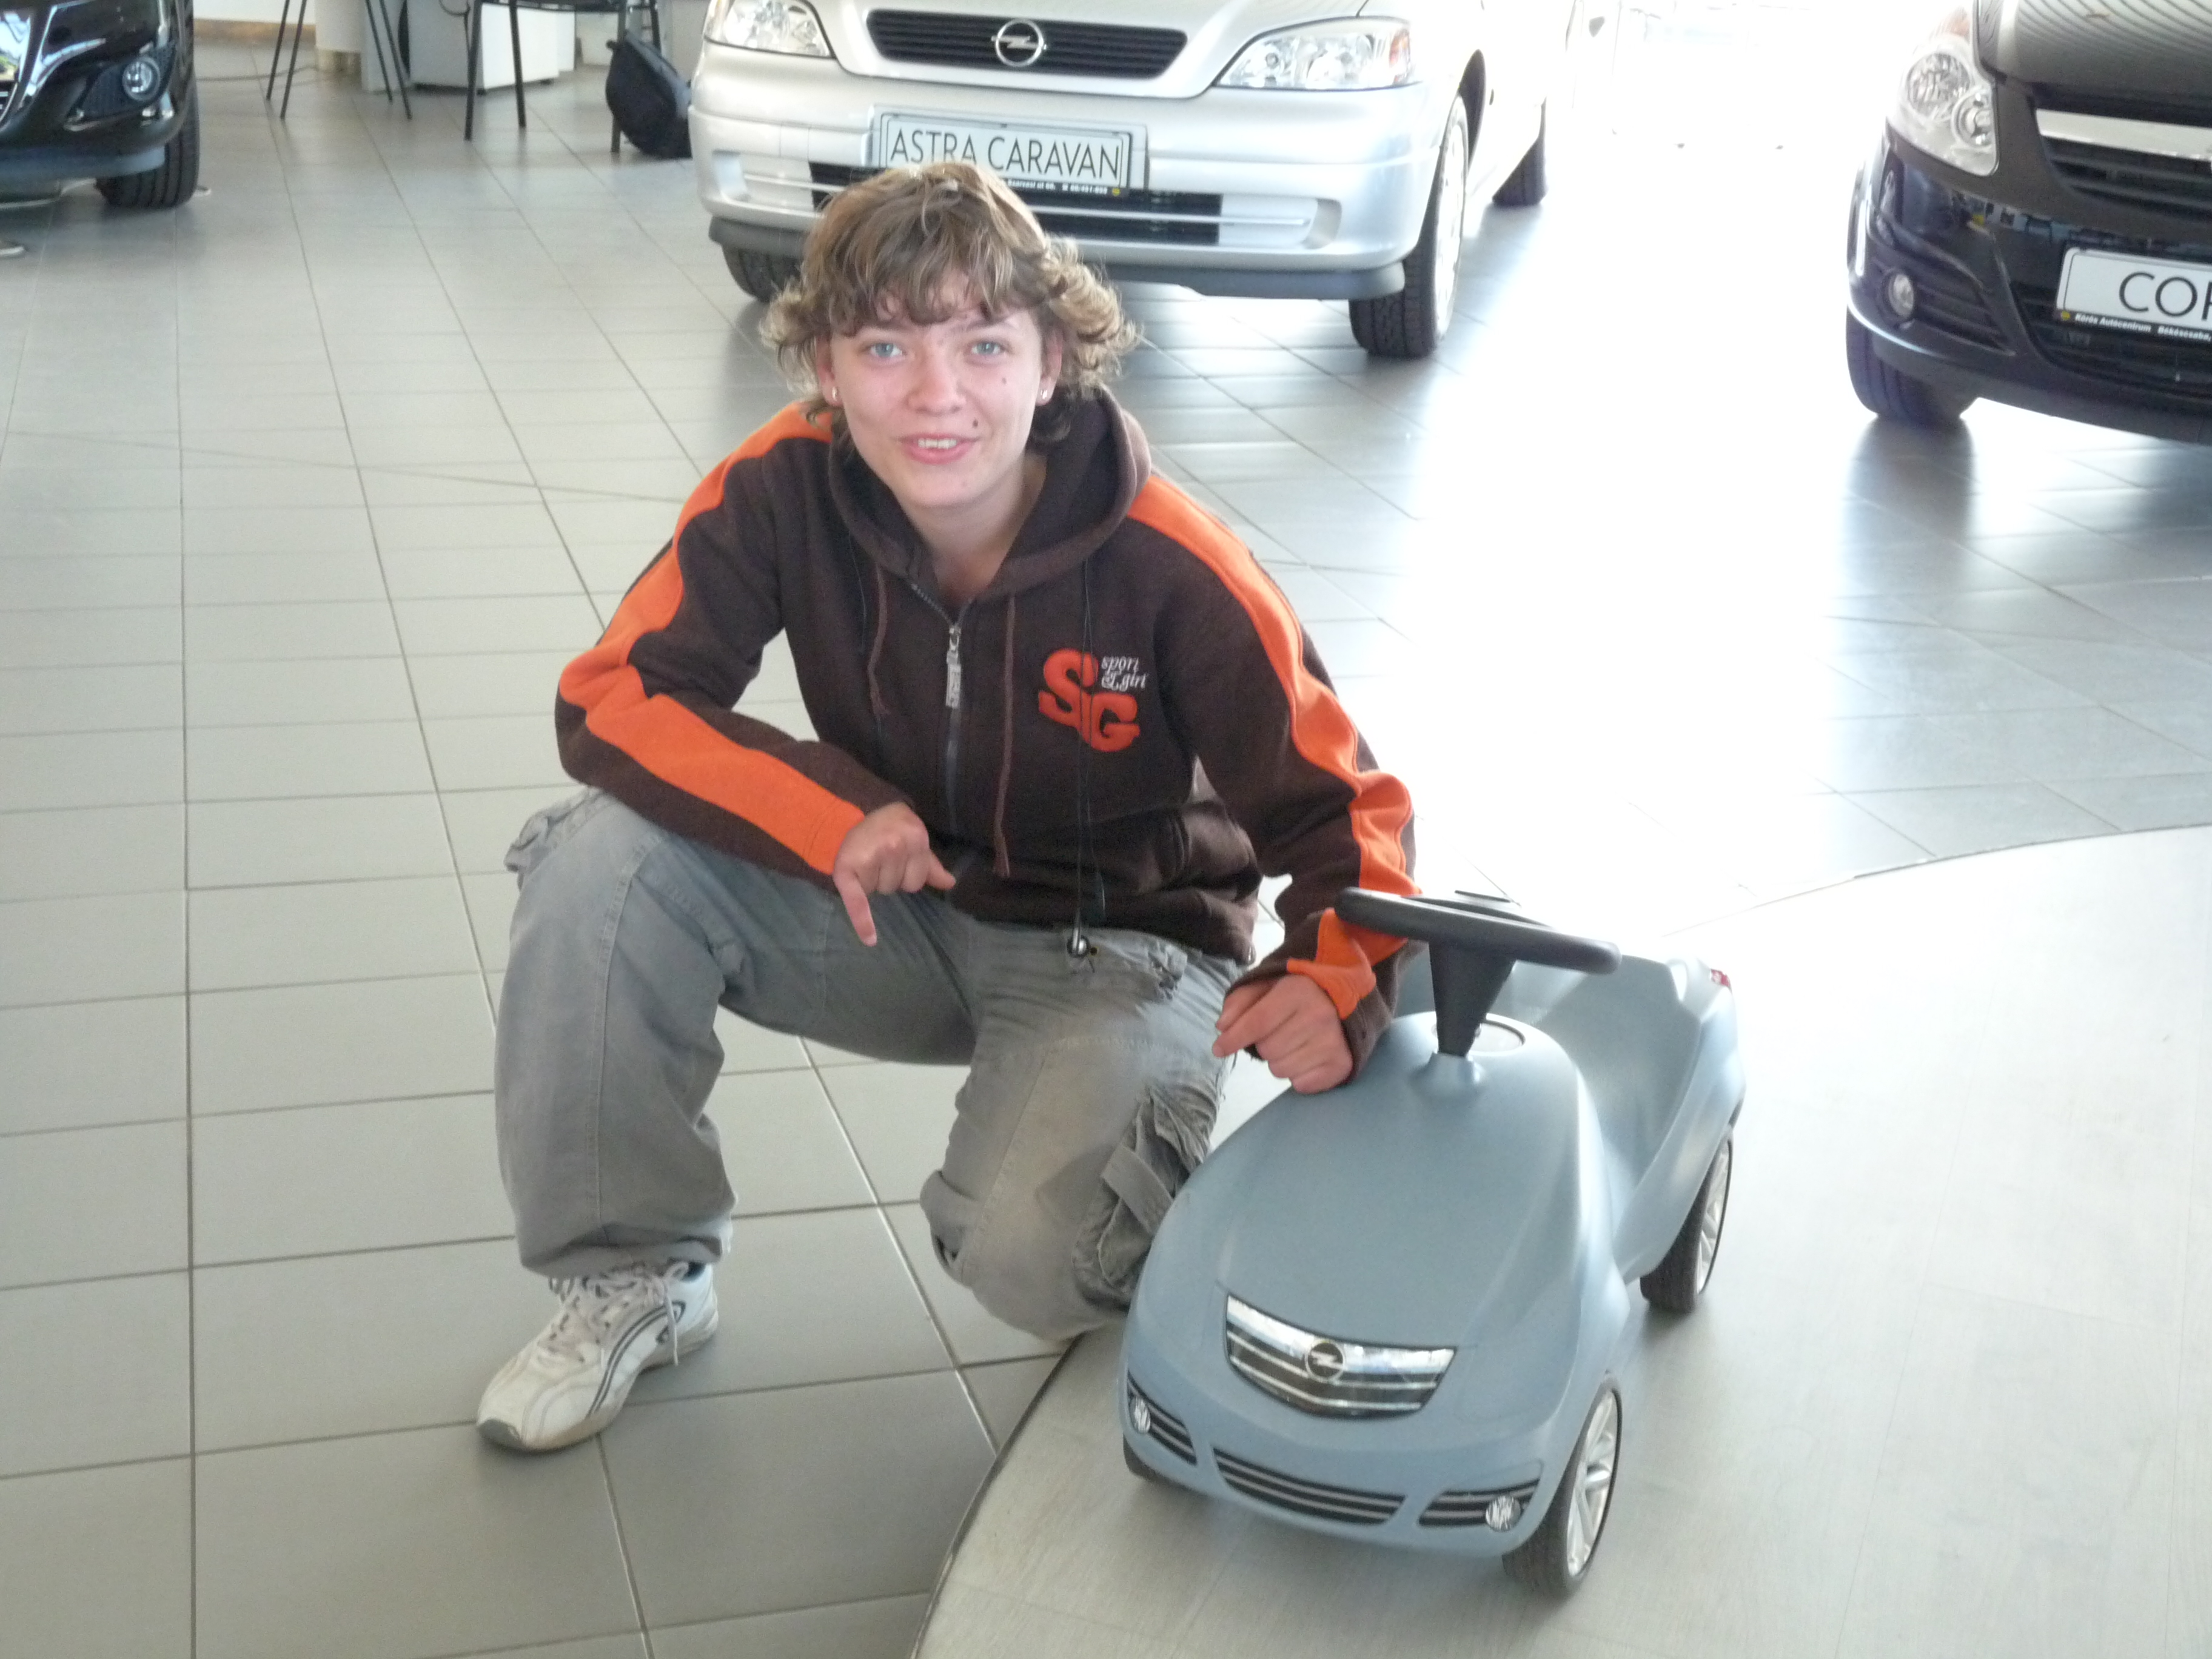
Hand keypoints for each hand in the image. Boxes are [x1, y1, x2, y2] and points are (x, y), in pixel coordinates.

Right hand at [832, 804, 954, 945]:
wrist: (853, 812)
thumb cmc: (888, 830)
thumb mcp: (914, 841)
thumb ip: (930, 865)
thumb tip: (950, 883)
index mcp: (916, 838)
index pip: (916, 881)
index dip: (905, 873)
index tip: (894, 856)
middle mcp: (895, 845)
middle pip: (897, 886)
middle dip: (888, 876)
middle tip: (877, 856)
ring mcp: (871, 855)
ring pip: (879, 891)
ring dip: (871, 881)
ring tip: (864, 860)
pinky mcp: (847, 868)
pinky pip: (858, 901)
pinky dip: (862, 921)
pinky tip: (869, 938)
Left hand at [1212, 975, 1352, 1093]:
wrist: (1349, 999)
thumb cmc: (1301, 992)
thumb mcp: (1269, 985)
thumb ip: (1241, 1000)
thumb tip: (1222, 1027)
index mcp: (1298, 991)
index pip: (1257, 1022)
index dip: (1233, 1038)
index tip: (1218, 1049)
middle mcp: (1318, 1016)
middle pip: (1266, 1050)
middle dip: (1264, 1044)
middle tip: (1280, 1032)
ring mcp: (1332, 1042)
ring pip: (1280, 1070)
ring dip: (1280, 1060)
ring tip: (1295, 1043)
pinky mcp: (1341, 1064)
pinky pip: (1300, 1085)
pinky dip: (1299, 1075)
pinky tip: (1309, 1056)